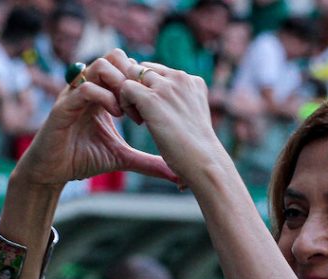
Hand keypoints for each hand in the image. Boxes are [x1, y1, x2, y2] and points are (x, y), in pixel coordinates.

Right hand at [14, 49, 177, 188]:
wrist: (52, 173)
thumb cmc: (83, 160)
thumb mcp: (122, 158)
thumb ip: (146, 161)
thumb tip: (174, 174)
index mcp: (102, 93)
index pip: (126, 67)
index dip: (142, 83)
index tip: (151, 107)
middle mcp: (88, 88)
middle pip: (114, 56)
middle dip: (131, 76)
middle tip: (140, 103)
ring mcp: (74, 94)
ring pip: (100, 65)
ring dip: (118, 83)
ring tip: (126, 109)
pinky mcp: (63, 106)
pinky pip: (86, 88)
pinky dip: (104, 97)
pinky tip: (115, 114)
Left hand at [115, 60, 228, 190]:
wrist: (203, 160)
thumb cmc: (199, 150)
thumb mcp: (194, 120)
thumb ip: (182, 106)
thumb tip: (169, 113)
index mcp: (193, 82)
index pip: (161, 72)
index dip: (150, 89)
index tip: (152, 112)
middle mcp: (180, 78)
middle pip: (145, 69)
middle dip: (137, 87)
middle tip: (140, 113)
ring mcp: (166, 86)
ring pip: (133, 74)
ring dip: (130, 94)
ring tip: (139, 118)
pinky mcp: (151, 98)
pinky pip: (125, 87)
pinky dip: (124, 103)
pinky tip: (136, 121)